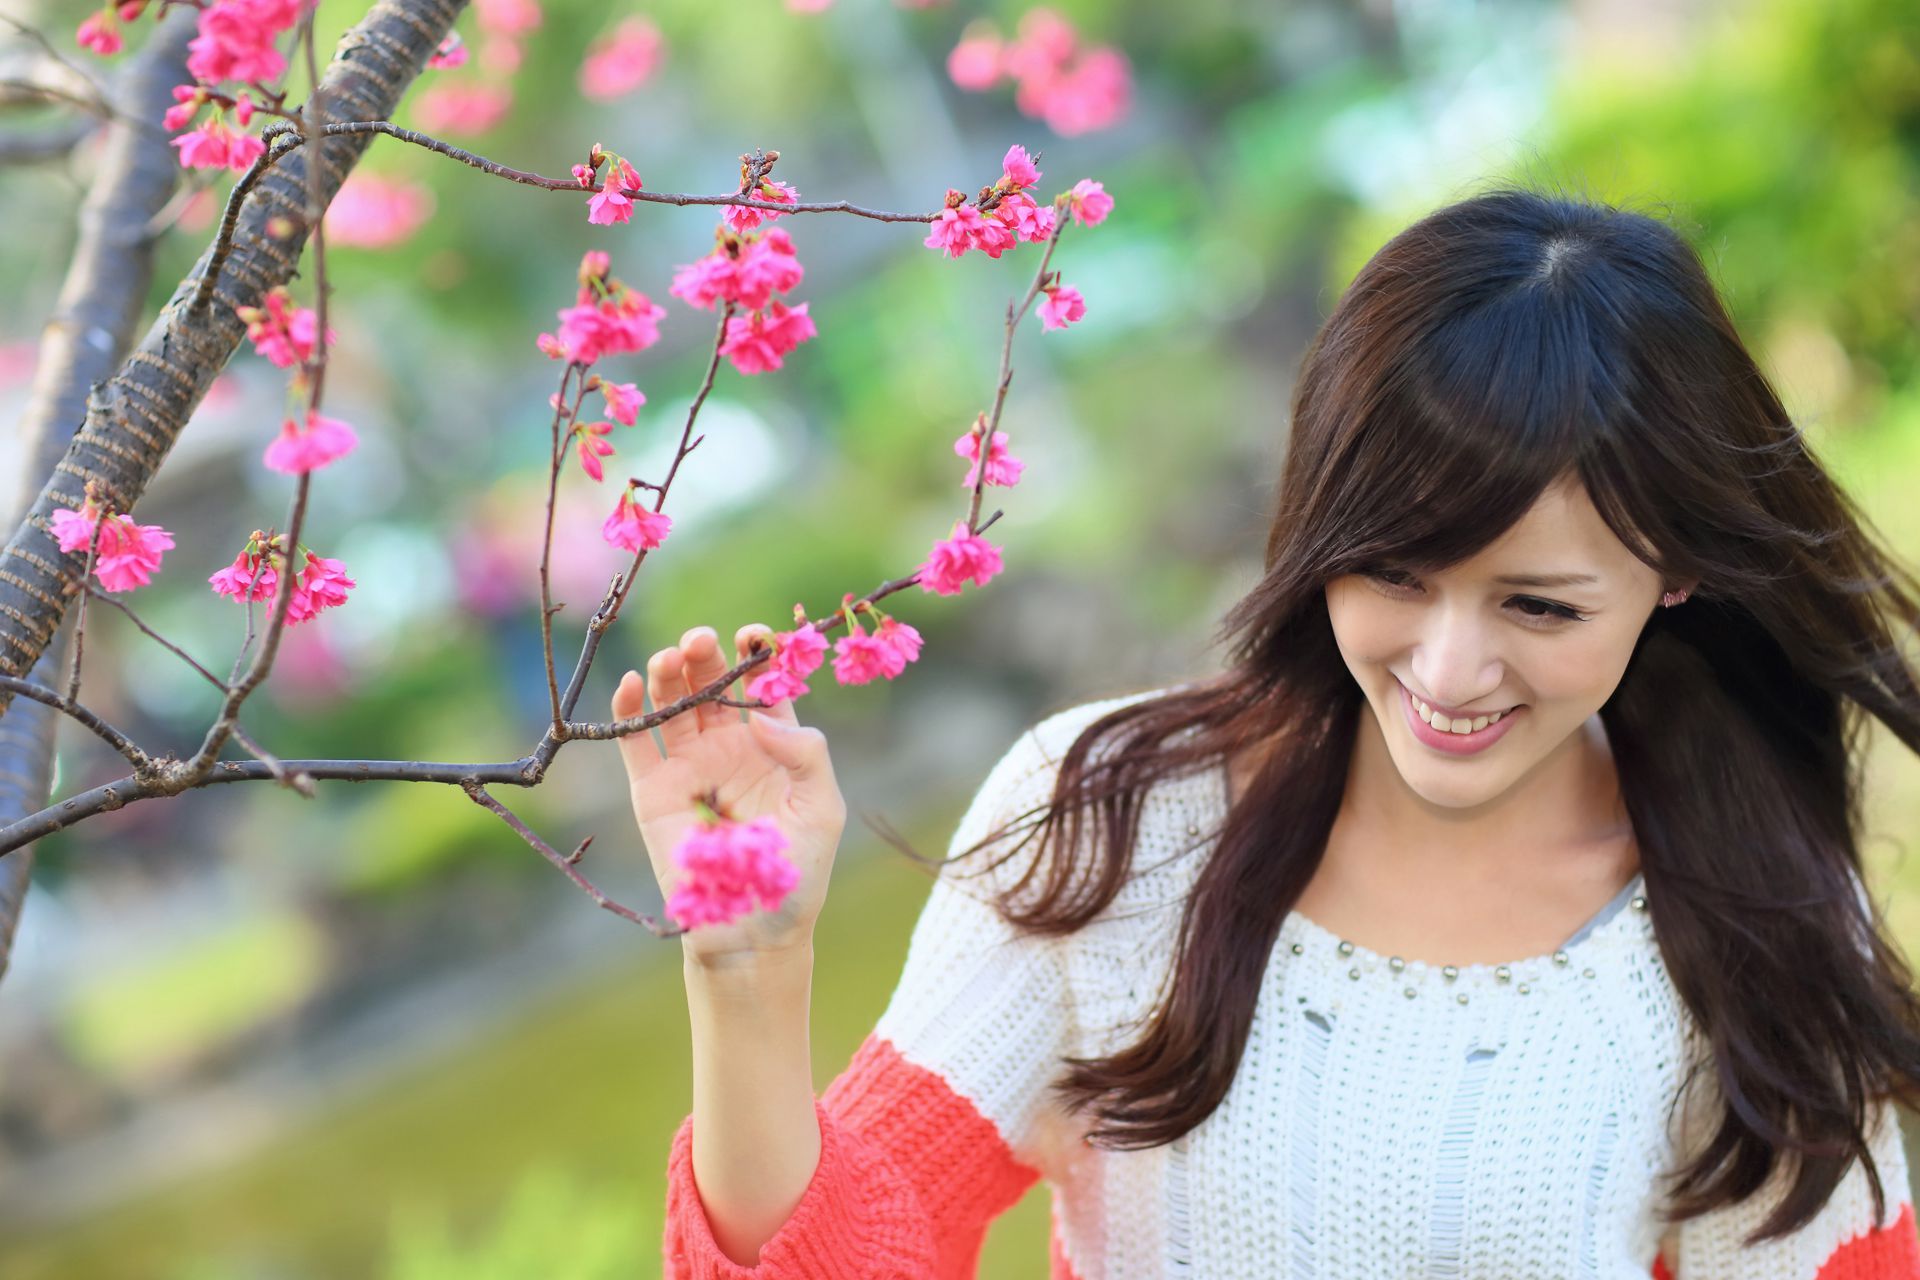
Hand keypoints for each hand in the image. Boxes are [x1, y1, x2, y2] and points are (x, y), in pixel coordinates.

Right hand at [613, 622, 845, 965]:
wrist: (752, 931)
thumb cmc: (796, 874)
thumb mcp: (822, 808)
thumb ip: (806, 754)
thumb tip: (761, 716)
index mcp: (774, 744)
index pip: (761, 686)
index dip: (757, 655)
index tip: (755, 635)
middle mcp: (729, 747)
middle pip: (712, 684)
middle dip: (705, 656)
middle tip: (701, 640)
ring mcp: (689, 766)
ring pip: (672, 704)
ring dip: (668, 672)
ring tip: (670, 658)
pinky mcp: (652, 790)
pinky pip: (634, 742)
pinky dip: (626, 710)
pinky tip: (628, 683)